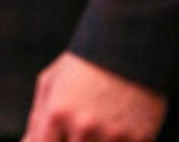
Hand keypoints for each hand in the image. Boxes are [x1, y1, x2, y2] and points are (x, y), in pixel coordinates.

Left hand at [23, 51, 165, 141]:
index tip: (57, 134)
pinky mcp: (141, 138)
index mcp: (57, 112)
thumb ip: (37, 119)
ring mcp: (113, 135)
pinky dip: (120, 141)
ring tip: (100, 119)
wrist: (128, 46)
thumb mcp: (50, 84)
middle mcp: (83, 126)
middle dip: (73, 140)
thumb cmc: (83, 65)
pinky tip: (119, 124)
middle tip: (80, 122)